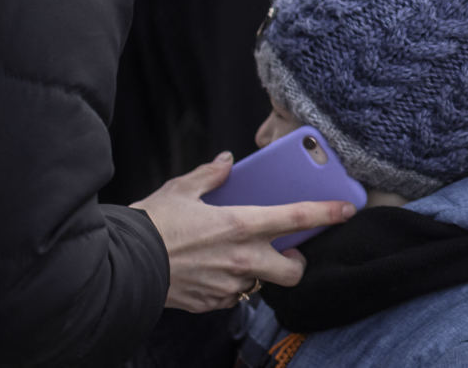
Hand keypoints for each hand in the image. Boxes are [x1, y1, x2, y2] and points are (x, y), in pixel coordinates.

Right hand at [133, 153, 356, 311]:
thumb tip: (227, 163)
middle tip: (286, 250)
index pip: (296, 218)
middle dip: (297, 262)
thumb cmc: (151, 225)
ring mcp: (227, 285)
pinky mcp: (211, 304)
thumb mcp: (182, 189)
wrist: (120, 266)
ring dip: (259, 273)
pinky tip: (216, 271)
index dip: (327, 213)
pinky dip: (232, 286)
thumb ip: (211, 175)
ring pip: (261, 285)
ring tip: (242, 258)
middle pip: (293, 271)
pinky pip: (234, 297)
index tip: (347, 209)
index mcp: (241, 225)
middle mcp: (242, 259)